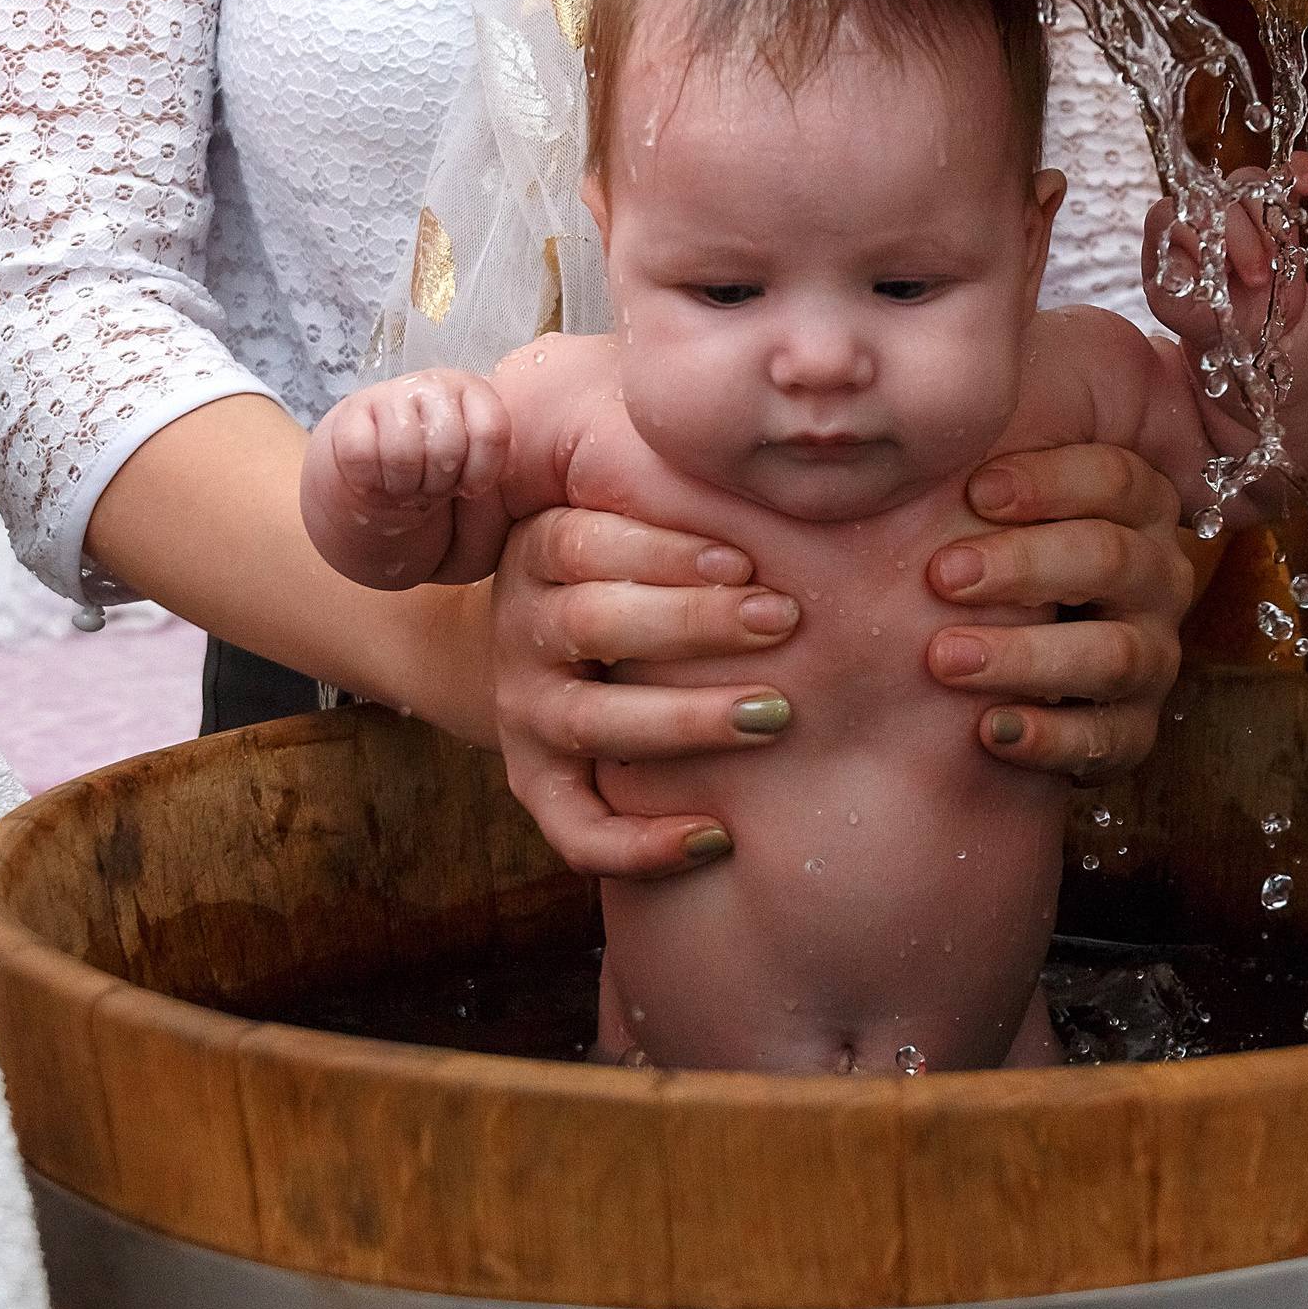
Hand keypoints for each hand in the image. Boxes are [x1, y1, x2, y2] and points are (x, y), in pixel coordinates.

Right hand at [301, 371, 513, 588]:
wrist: (377, 512)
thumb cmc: (441, 503)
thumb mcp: (487, 491)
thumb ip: (512, 475)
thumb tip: (528, 473)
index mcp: (475, 396)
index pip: (492, 429)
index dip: (480, 475)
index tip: (468, 489)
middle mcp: (433, 386)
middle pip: (447, 444)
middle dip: (439, 485)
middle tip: (430, 490)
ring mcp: (387, 396)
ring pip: (403, 451)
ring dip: (404, 487)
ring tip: (405, 488)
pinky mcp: (346, 420)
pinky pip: (363, 456)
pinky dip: (370, 484)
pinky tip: (375, 484)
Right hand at [493, 508, 801, 877]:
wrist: (542, 652)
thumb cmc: (632, 566)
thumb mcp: (626, 511)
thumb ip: (678, 485)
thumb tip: (786, 463)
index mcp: (539, 549)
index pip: (585, 542)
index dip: (665, 550)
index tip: (745, 558)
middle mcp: (520, 630)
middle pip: (594, 622)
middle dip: (693, 623)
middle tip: (784, 619)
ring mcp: (523, 711)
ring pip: (592, 724)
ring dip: (684, 721)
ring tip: (773, 715)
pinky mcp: (535, 784)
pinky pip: (577, 828)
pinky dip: (640, 845)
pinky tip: (716, 836)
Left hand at [926, 444, 1191, 777]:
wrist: (999, 671)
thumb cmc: (986, 558)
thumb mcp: (990, 499)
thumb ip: (978, 451)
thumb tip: (929, 396)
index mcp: (1134, 509)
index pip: (1118, 479)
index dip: (1051, 482)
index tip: (975, 491)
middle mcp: (1156, 579)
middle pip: (1114, 560)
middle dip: (1026, 565)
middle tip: (942, 575)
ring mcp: (1152, 659)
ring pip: (1114, 654)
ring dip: (1026, 656)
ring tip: (945, 658)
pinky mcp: (1132, 732)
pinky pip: (1108, 740)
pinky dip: (1048, 736)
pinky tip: (987, 729)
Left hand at [1141, 165, 1307, 350]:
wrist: (1255, 331)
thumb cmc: (1211, 320)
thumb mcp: (1181, 313)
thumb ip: (1169, 289)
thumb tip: (1175, 264)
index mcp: (1167, 234)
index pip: (1168, 213)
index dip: (1196, 237)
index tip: (1220, 271)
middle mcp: (1199, 212)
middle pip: (1214, 194)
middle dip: (1241, 238)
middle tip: (1256, 278)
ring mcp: (1237, 206)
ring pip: (1249, 183)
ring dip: (1268, 223)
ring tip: (1274, 263)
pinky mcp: (1273, 207)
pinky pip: (1285, 175)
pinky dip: (1297, 173)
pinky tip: (1307, 183)